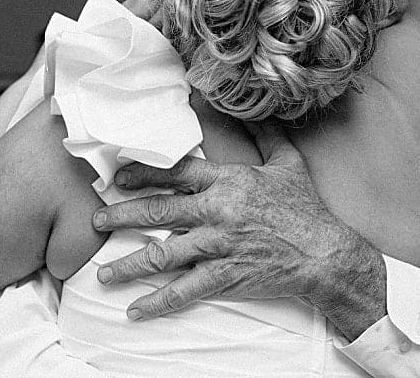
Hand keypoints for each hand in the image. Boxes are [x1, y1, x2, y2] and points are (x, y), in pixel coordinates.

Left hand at [92, 121, 385, 336]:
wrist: (322, 251)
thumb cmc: (305, 206)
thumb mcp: (287, 162)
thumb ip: (265, 135)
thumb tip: (251, 110)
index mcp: (230, 181)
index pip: (179, 172)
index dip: (145, 172)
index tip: (120, 176)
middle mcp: (218, 212)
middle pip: (161, 211)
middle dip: (123, 215)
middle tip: (98, 219)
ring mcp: (219, 246)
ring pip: (164, 254)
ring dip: (130, 264)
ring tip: (105, 272)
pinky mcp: (224, 276)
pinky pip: (185, 291)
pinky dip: (158, 302)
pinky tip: (136, 309)